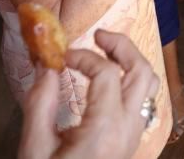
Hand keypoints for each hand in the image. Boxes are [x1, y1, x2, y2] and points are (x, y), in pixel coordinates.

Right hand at [18, 31, 159, 158]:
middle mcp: (128, 130)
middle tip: (97, 35)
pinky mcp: (132, 144)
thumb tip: (46, 66)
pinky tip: (108, 81)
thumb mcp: (34, 149)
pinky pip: (142, 103)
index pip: (105, 73)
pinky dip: (130, 82)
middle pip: (142, 71)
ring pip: (149, 86)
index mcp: (105, 129)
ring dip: (131, 62)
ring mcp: (134, 138)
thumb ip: (40, 103)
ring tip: (106, 52)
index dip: (83, 56)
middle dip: (122, 46)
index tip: (61, 57)